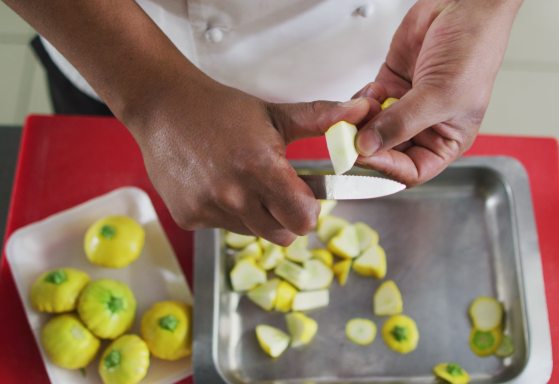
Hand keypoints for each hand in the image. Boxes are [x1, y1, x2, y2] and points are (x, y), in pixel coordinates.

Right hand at [129, 75, 368, 244]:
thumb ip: (322, 118)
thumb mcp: (275, 113)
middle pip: (282, 235)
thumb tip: (364, 112)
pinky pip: (223, 228)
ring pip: (253, 233)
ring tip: (242, 180)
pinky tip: (216, 184)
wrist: (163, 106)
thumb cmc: (221, 108)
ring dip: (256, 215)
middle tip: (275, 189)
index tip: (303, 194)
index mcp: (260, 169)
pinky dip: (227, 214)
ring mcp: (208, 209)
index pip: (303, 220)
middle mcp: (233, 195)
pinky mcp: (188, 218)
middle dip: (286, 217)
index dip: (308, 209)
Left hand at [354, 0, 520, 185]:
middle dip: (368, 144)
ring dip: (361, 121)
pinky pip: (364, 103)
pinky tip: (371, 91)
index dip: (387, 168)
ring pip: (371, 128)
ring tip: (363, 108)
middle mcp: (425, 127)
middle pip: (386, 151)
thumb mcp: (440, 95)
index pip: (411, 170)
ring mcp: (405, 106)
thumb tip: (368, 147)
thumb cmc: (473, 49)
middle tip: (350, 136)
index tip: (366, 156)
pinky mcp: (390, 85)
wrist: (464, 5)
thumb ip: (401, 123)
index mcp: (447, 139)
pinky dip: (360, 101)